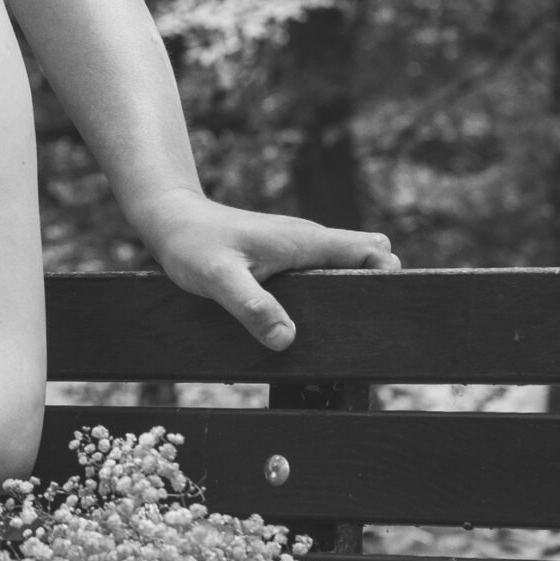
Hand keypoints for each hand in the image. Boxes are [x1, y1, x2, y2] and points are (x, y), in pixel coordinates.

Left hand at [132, 188, 396, 350]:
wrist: (170, 221)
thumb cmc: (193, 244)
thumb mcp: (218, 278)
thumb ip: (252, 306)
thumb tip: (286, 339)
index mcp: (306, 241)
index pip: (373, 249)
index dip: (389, 276)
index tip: (387, 308)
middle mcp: (308, 242)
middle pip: (366, 261)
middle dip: (373, 290)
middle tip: (361, 330)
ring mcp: (297, 250)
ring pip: (343, 268)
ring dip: (347, 294)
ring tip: (339, 334)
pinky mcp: (283, 259)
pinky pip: (320, 274)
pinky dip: (325, 295)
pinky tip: (307, 325)